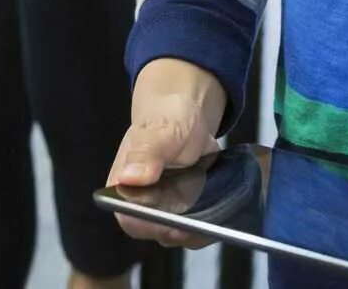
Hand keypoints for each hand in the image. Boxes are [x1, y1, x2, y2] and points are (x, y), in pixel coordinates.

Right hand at [107, 58, 226, 247]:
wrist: (188, 113)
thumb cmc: (167, 118)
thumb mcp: (159, 130)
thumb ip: (146, 152)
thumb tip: (131, 177)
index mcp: (124, 188)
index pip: (132, 221)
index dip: (155, 225)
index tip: (180, 222)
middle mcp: (142, 205)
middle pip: (161, 232)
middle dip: (186, 228)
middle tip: (208, 214)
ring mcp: (166, 210)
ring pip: (182, 233)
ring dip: (203, 225)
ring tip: (218, 205)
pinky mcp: (187, 211)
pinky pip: (198, 225)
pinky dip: (212, 219)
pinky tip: (223, 204)